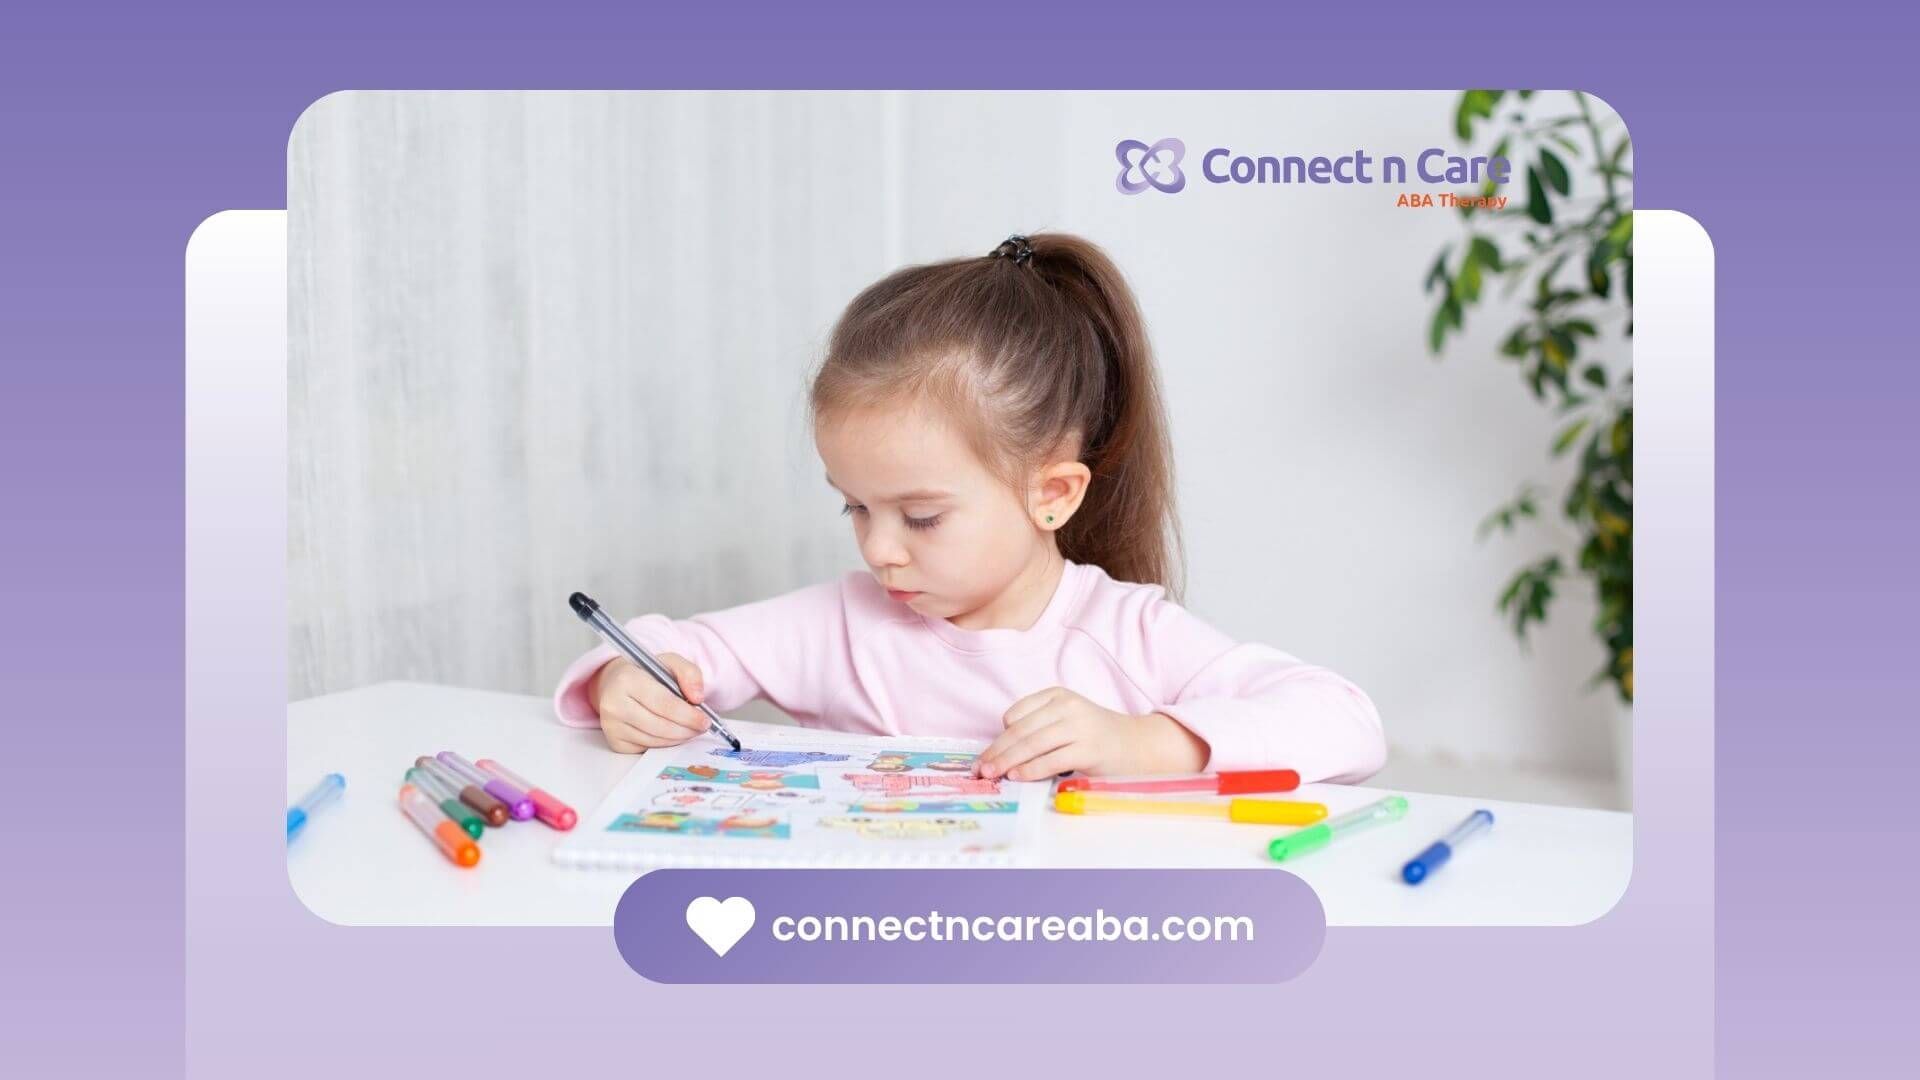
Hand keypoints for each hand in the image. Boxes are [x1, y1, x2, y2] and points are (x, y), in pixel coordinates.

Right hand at [590, 653, 709, 753]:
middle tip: (702, 727)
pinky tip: (672, 734)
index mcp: (626, 679)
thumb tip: (697, 697)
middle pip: (660, 726)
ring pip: (655, 740)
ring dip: (678, 738)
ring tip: (690, 729)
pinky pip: (647, 748)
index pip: (664, 703)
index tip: (705, 719)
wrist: (616, 684)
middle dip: (687, 729)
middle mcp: (613, 704)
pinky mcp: (615, 743)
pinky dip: (665, 744)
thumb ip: (689, 673)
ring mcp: (612, 726)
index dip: (688, 715)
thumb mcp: (669, 663)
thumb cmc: (645, 674)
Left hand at [975, 687, 1208, 781]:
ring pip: (1031, 745)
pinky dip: (1030, 770)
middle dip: (996, 752)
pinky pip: (1050, 760)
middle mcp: (1067, 706)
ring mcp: (1079, 726)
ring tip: (992, 776)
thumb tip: (1001, 753)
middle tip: (980, 770)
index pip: (1016, 714)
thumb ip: (1039, 728)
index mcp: (1057, 695)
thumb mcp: (1067, 719)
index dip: (998, 737)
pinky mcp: (1088, 748)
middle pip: (1020, 731)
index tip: (986, 755)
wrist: (1139, 745)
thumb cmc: (1097, 737)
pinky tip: (1018, 777)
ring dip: (1007, 763)